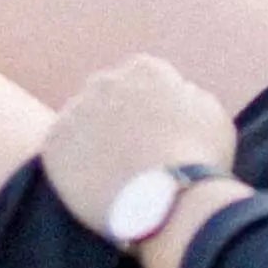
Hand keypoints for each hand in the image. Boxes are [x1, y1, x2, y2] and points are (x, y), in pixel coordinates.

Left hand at [37, 53, 237, 240]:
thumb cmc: (199, 160)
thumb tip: (178, 95)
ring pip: (80, 124)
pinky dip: (71, 167)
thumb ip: (189, 96)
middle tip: (130, 157)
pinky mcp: (54, 143)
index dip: (148, 111)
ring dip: (92, 143)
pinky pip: (59, 150)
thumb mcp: (212, 114)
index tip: (153, 135)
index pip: (140, 80)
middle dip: (116, 121)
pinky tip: (92, 187)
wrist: (169, 199)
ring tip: (112, 178)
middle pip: (106, 97)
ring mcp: (76, 110)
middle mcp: (105, 81)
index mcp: (145, 69)